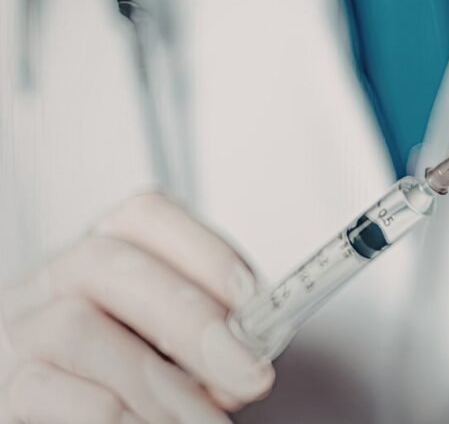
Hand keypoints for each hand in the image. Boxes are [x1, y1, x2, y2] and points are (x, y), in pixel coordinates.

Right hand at [0, 193, 273, 422]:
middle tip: (248, 373)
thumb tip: (247, 359)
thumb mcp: (167, 347)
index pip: (146, 216)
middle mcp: (51, 282)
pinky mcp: (0, 391)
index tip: (253, 300)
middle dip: (191, 317)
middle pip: (108, 261)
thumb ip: (204, 342)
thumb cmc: (121, 382)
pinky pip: (45, 390)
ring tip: (206, 421)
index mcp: (101, 257)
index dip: (205, 251)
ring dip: (159, 382)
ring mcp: (16, 332)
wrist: (62, 416)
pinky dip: (117, 416)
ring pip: (75, 327)